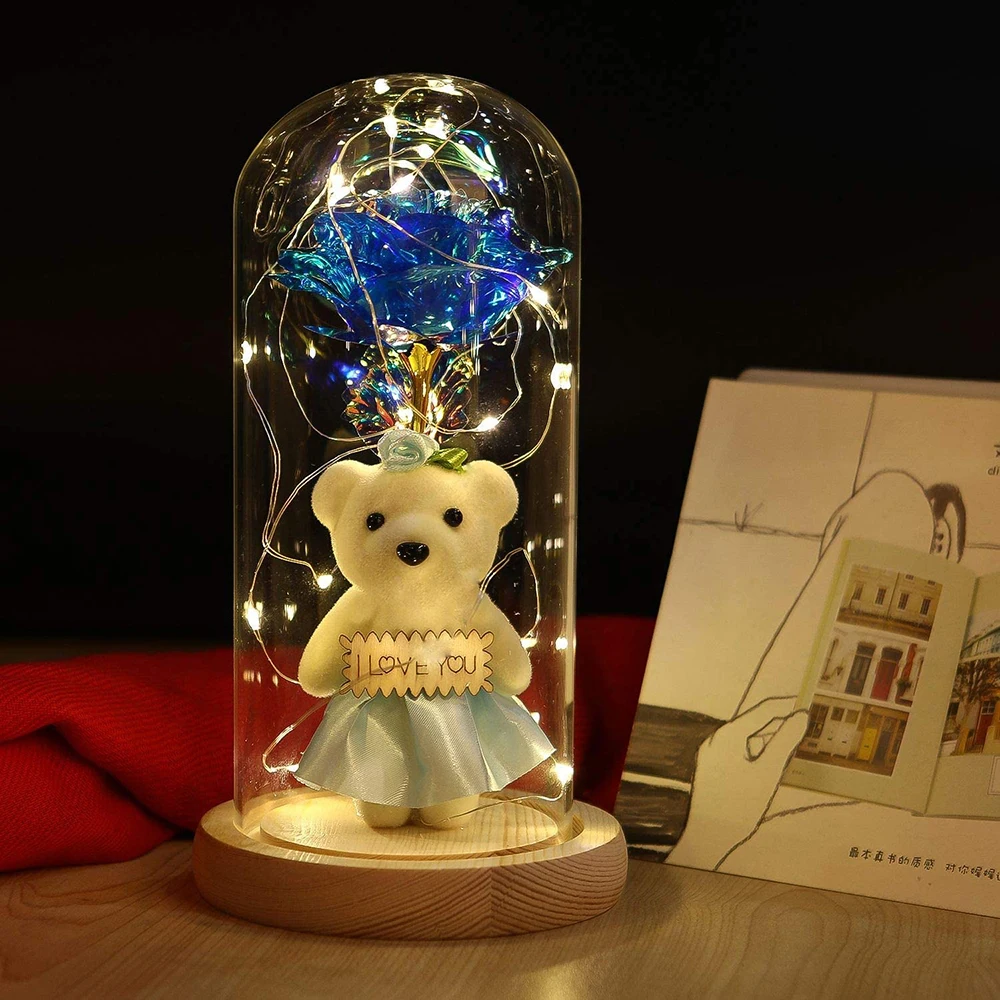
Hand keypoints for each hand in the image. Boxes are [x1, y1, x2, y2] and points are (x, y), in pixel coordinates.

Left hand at [668, 697, 807, 869]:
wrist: (708, 837)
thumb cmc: (738, 805)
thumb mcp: (768, 772)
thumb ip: (785, 741)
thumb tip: (800, 716)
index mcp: (728, 735)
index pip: (764, 710)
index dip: (787, 706)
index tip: (808, 704)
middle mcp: (718, 739)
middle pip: (755, 723)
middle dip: (780, 724)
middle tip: (805, 726)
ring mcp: (714, 753)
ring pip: (749, 739)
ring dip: (771, 741)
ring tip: (793, 745)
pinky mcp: (715, 767)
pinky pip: (741, 752)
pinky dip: (759, 754)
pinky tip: (772, 766)